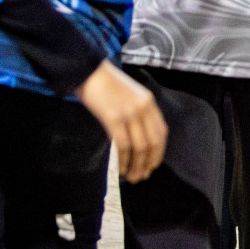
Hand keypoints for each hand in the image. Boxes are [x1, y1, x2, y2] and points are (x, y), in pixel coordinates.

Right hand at [75, 61, 166, 182]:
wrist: (88, 70)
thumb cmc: (106, 85)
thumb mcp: (129, 96)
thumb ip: (137, 113)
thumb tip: (139, 142)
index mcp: (149, 102)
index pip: (161, 132)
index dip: (158, 152)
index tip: (152, 165)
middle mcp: (143, 107)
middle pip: (152, 143)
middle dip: (148, 163)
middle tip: (141, 177)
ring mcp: (129, 112)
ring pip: (139, 147)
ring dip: (136, 166)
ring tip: (131, 178)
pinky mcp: (113, 118)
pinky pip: (122, 145)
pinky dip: (123, 161)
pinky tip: (120, 169)